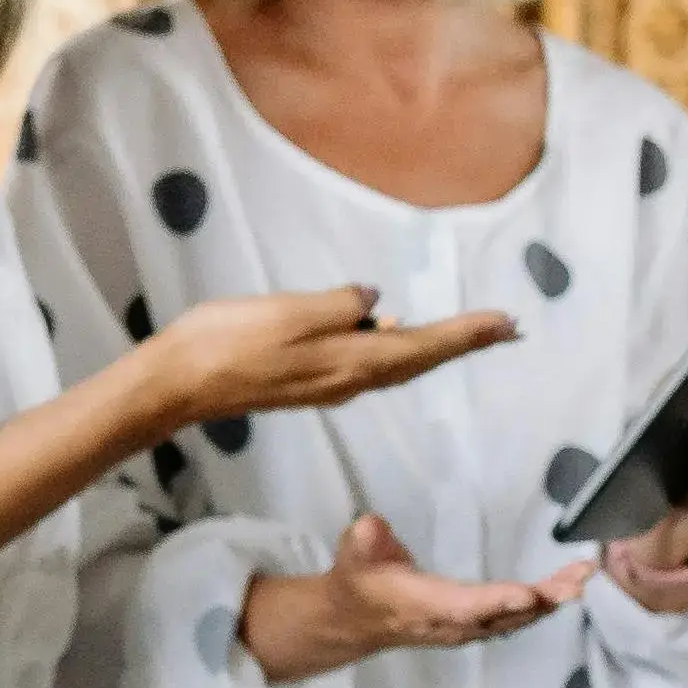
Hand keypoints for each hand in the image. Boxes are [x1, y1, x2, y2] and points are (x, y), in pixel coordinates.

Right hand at [142, 285, 517, 429]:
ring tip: (470, 333)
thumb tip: (374, 302)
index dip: (466, 335)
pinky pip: (368, 364)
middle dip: (463, 342)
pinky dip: (397, 349)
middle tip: (507, 329)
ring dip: (435, 347)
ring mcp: (328, 383)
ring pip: (396, 363)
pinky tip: (396, 334)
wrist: (179, 384)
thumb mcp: (289, 312)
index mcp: (350, 361)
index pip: (422, 346)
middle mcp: (348, 379)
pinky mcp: (308, 380)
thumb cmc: (228, 341)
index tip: (507, 324)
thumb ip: (338, 306)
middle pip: (418, 359)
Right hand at [242, 514, 591, 682]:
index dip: (497, 602)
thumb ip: (367, 540)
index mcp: (425, 605)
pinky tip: (566, 589)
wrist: (354, 619)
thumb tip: (374, 527)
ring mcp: (467, 629)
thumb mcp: (355, 553)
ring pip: (516, 619)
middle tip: (579, 579)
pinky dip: (543, 604)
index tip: (530, 595)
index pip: (466, 606)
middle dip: (544, 599)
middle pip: (505, 616)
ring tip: (584, 576)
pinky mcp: (475, 626)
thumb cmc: (359, 580)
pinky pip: (515, 619)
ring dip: (552, 599)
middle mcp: (453, 623)